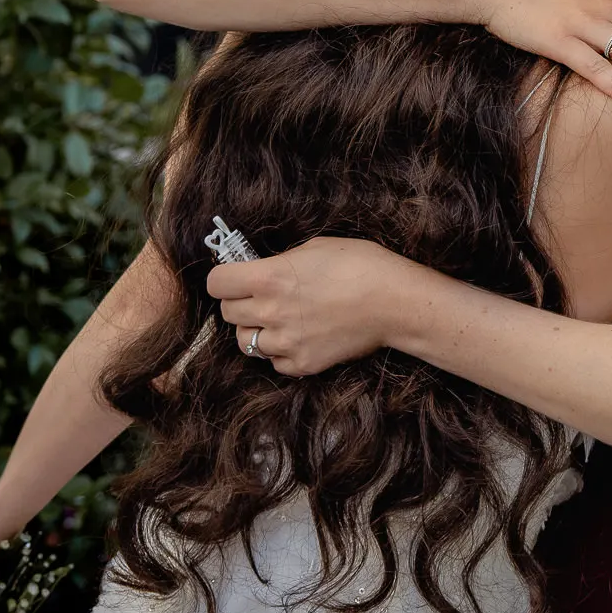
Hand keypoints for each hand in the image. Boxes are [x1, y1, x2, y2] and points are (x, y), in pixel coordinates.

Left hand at [206, 239, 407, 377]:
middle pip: (228, 314)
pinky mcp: (302, 364)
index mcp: (270, 278)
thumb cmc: (361, 265)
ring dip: (257, 330)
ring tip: (279, 319)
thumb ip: (282, 262)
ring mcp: (285, 343)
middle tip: (261, 296)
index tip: (234, 277)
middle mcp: (271, 312)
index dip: (224, 278)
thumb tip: (266, 271)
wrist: (394, 302)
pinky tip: (299, 336)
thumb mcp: (316, 247)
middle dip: (240, 303)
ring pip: (246, 342)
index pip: (216, 283)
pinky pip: (274, 362)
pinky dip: (280, 352)